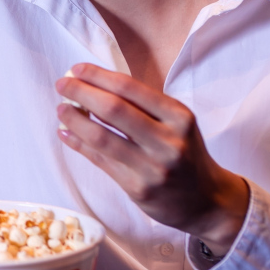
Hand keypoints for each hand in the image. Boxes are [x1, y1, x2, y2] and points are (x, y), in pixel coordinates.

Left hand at [56, 63, 248, 256]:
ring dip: (75, 120)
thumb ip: (143, 106)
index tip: (77, 68)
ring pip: (102, 138)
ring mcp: (153, 168)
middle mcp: (168, 141)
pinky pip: (101, 161)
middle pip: (114, 110)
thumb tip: (95, 84)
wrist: (207, 201)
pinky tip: (66, 133)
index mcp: (178, 117)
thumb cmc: (185, 153)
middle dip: (82, 93)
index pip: (130, 88)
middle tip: (62, 84)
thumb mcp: (177, 123)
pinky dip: (79, 145)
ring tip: (61, 109)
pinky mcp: (138, 189)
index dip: (99, 76)